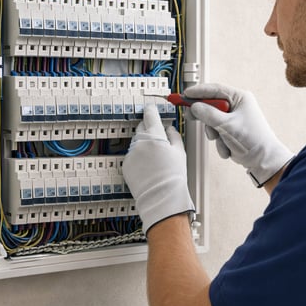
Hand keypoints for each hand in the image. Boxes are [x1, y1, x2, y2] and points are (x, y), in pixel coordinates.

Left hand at [123, 104, 194, 234]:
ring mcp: (131, 153)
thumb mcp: (180, 152)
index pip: (150, 114)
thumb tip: (168, 127)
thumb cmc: (173, 176)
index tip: (151, 109)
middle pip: (142, 127)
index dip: (151, 110)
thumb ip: (173, 135)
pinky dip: (139, 157)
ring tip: (156, 159)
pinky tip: (149, 167)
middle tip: (160, 140)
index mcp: (155, 136)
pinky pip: (132, 155)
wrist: (161, 197)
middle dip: (149, 129)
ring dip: (144, 144)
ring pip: (137, 141)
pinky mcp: (126, 164)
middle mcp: (140, 142)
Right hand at [185, 83, 292, 186]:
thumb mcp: (227, 125)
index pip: (215, 89)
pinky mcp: (232, 132)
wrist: (264, 160)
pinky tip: (228, 148)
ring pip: (212, 121)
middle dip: (204, 116)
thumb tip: (195, 107)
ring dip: (214, 134)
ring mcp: (234, 119)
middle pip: (211, 105)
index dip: (198, 92)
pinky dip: (220, 142)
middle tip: (190, 116)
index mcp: (240, 98)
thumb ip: (208, 114)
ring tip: (222, 140)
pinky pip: (217, 133)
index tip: (184, 95)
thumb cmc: (254, 140)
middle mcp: (237, 106)